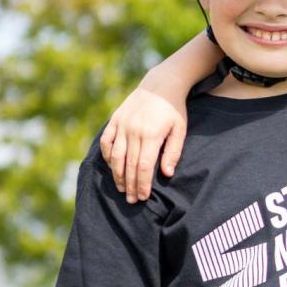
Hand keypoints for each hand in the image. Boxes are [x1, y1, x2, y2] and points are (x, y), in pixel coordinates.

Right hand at [99, 86, 187, 202]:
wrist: (160, 85)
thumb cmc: (174, 110)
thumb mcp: (180, 130)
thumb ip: (173, 152)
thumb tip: (165, 174)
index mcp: (151, 135)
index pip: (143, 166)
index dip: (143, 184)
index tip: (144, 197)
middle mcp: (133, 131)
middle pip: (129, 165)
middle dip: (131, 185)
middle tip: (132, 201)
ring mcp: (122, 125)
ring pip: (115, 156)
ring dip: (117, 175)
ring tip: (122, 189)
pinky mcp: (115, 120)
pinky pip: (106, 141)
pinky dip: (106, 155)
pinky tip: (112, 167)